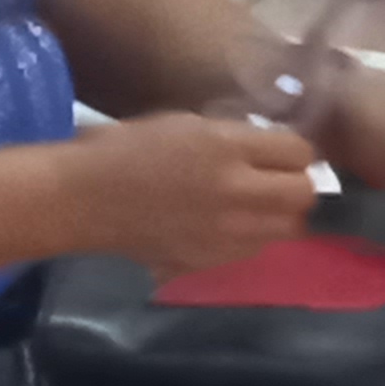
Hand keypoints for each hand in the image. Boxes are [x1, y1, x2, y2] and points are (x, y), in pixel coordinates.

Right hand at [58, 111, 320, 274]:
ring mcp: (221, 232)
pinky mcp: (204, 260)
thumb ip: (239, 139)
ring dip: (279, 216)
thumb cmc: (129, 149)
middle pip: (303, 195)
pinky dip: (251, 239)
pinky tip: (229, 227)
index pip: (300, 152)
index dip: (296, 152)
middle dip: (296, 185)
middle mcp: (234, 192)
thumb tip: (275, 151)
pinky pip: (252, 250)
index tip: (282, 153)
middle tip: (278, 181)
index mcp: (228, 148)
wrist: (81, 198)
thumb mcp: (191, 125)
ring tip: (256, 206)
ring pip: (286, 229)